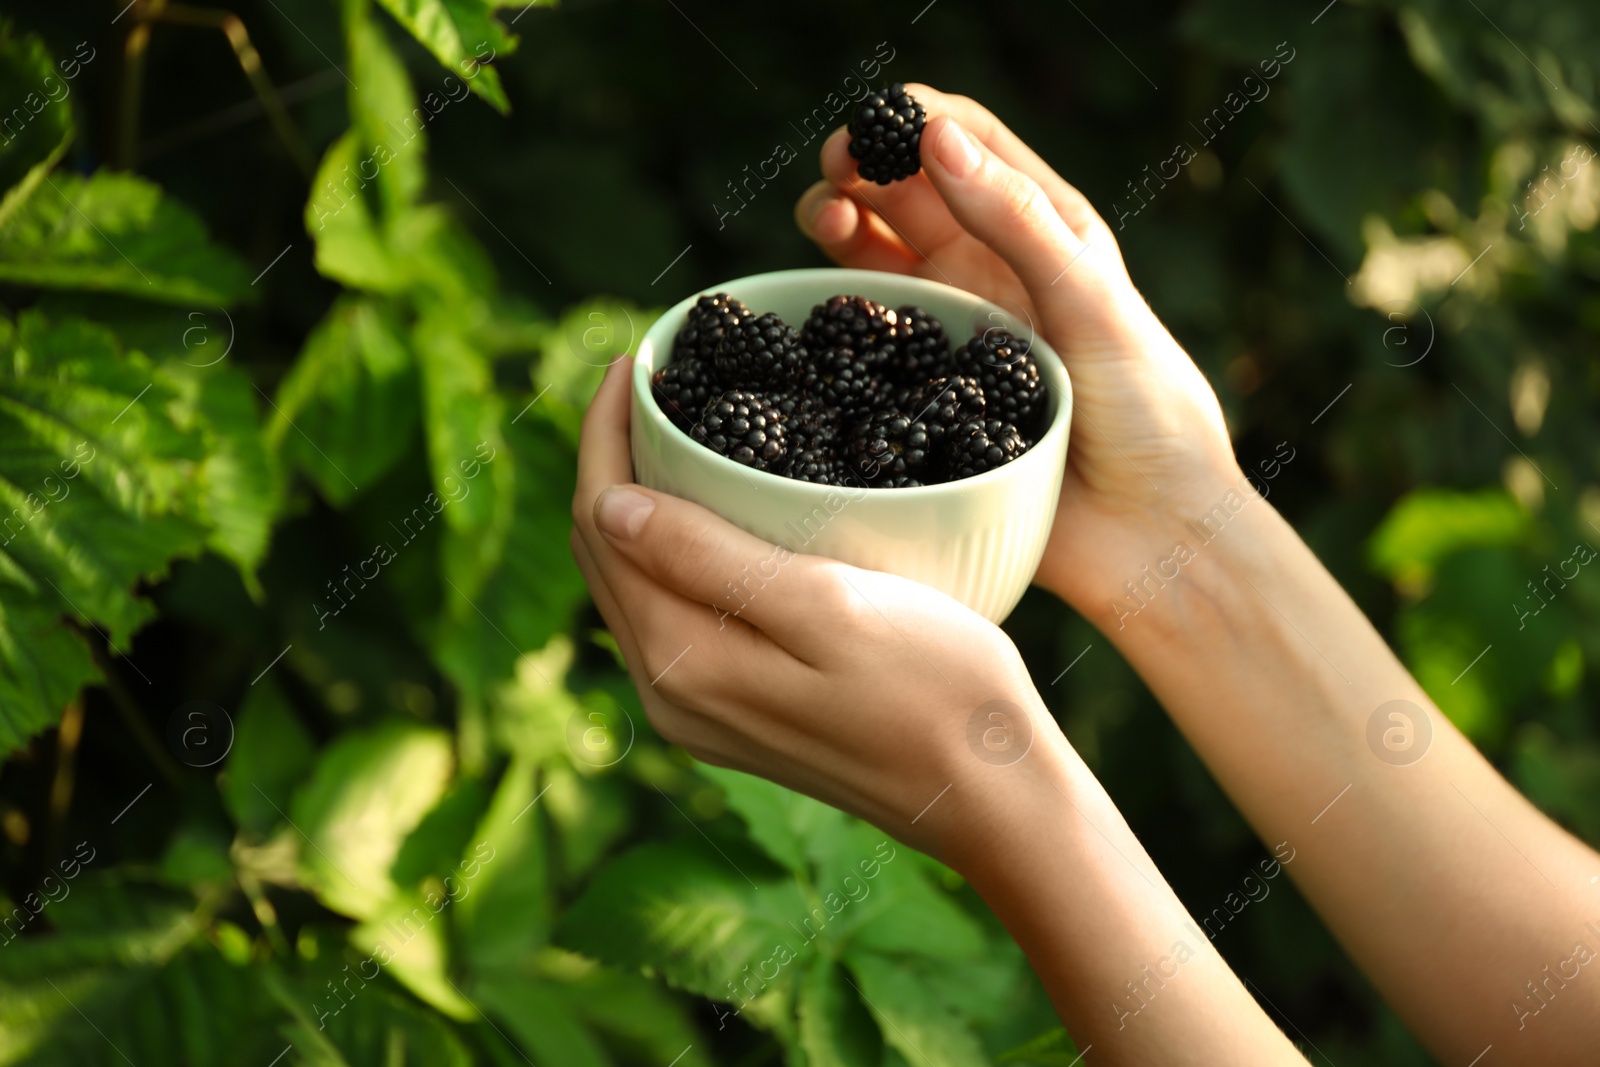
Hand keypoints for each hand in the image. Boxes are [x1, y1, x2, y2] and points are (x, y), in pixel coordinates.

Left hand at [570, 356, 1058, 862]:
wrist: (991, 793)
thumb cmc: (935, 686)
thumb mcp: (825, 605)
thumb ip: (707, 559)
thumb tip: (607, 504)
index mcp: (681, 658)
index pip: (602, 522)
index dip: (604, 434)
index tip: (636, 359)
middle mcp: (671, 693)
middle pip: (606, 554)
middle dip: (612, 461)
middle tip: (652, 381)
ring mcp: (700, 711)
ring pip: (635, 585)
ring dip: (637, 506)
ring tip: (672, 431)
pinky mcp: (736, 715)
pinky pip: (673, 615)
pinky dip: (672, 553)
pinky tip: (709, 515)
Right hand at [796, 85, 1242, 612]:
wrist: (1150, 541)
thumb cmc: (1151, 417)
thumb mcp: (1093, 305)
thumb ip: (1019, 222)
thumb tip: (936, 137)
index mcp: (1044, 230)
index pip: (965, 143)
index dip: (913, 119)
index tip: (874, 126)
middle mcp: (992, 272)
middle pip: (905, 192)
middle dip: (861, 166)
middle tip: (835, 175)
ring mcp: (954, 334)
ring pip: (875, 257)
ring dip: (840, 224)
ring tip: (826, 222)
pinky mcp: (925, 396)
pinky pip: (867, 342)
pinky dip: (836, 315)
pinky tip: (824, 311)